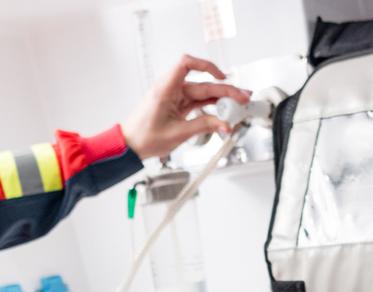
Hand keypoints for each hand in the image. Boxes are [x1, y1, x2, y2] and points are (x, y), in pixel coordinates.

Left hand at [121, 55, 249, 159]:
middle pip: (202, 84)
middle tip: (242, 98)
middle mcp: (171, 89)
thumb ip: (204, 126)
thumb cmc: (143, 137)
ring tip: (237, 105)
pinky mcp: (177, 106)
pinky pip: (198, 102)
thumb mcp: (178, 133)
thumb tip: (223, 124)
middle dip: (224, 90)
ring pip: (202, 93)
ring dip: (220, 98)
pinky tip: (222, 112)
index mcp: (166, 89)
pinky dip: (211, 106)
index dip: (206, 66)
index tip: (221, 76)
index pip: (186, 64)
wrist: (129, 146)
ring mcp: (175, 97)